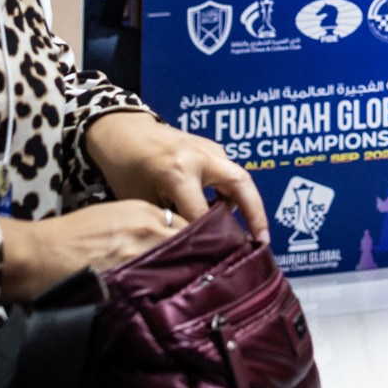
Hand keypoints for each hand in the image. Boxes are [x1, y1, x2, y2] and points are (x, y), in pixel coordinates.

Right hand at [0, 202, 179, 300]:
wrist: (38, 252)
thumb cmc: (67, 235)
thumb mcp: (111, 218)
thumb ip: (140, 227)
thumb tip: (160, 244)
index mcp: (144, 211)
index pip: (187, 225)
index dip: (193, 243)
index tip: (197, 256)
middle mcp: (150, 227)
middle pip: (190, 243)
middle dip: (196, 258)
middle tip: (203, 275)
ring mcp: (142, 250)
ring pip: (180, 263)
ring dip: (185, 276)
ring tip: (190, 291)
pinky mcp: (131, 274)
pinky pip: (159, 283)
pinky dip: (165, 292)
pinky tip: (169, 303)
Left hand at [84, 110, 267, 239]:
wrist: (124, 129)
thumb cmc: (126, 166)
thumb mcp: (141, 199)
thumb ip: (167, 220)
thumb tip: (186, 247)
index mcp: (179, 172)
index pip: (203, 213)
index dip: (210, 238)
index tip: (218, 259)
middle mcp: (201, 158)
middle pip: (240, 186)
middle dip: (256, 214)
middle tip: (263, 241)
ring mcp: (210, 149)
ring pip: (239, 179)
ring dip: (246, 204)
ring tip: (246, 233)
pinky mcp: (212, 148)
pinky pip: (229, 174)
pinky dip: (232, 194)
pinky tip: (224, 213)